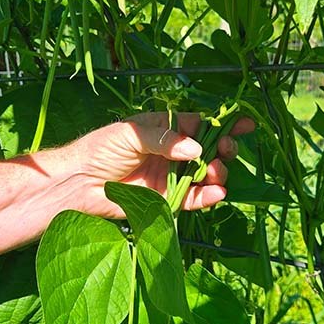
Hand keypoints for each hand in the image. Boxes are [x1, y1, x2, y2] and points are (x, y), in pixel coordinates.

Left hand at [66, 112, 254, 217]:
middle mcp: (172, 153)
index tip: (245, 124)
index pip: (199, 124)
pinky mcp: (166, 200)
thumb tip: (196, 149)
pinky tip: (217, 193)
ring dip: (217, 173)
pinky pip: (193, 199)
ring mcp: (170, 176)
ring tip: (216, 173)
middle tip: (226, 151)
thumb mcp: (132, 134)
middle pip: (209, 150)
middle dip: (223, 149)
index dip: (223, 124)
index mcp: (165, 130)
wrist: (78, 182)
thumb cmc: (101, 149)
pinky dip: (208, 197)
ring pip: (205, 175)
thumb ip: (165, 140)